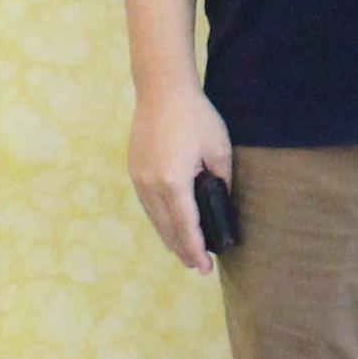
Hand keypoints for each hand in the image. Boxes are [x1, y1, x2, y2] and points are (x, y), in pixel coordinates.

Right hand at [128, 88, 233, 273]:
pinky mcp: (135, 170)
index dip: (196, 250)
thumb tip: (221, 202)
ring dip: (169, 237)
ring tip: (185, 252)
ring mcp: (139, 178)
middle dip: (183, 250)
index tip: (205, 269)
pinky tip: (171, 226)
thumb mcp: (219, 149)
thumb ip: (222, 180)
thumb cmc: (195, 116)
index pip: (186, 227)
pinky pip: (148, 204)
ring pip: (154, 219)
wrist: (161, 89)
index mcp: (173, 181)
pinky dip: (160, 219)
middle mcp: (151, 184)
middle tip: (198, 267)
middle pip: (167, 229)